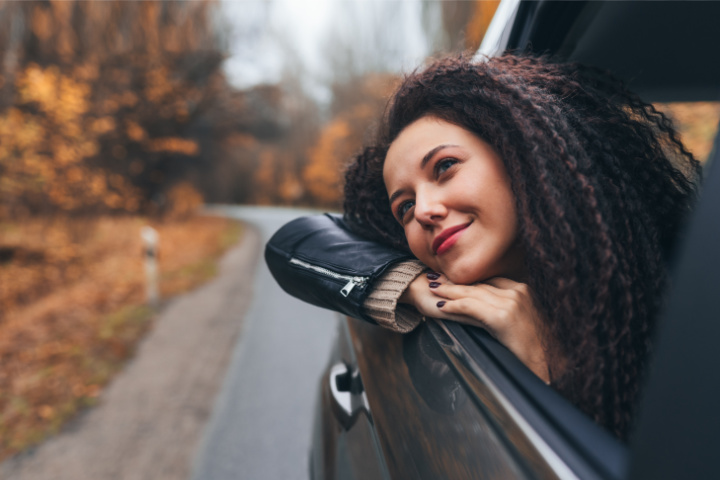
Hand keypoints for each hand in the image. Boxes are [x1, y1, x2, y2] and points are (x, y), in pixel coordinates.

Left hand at [400, 272, 549, 382]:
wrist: (551, 364)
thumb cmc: (540, 349)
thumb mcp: (526, 322)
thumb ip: (510, 311)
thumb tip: (491, 312)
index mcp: (525, 290)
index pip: (490, 281)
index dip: (470, 281)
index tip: (454, 279)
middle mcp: (518, 292)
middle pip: (479, 284)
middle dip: (456, 282)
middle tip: (436, 278)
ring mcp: (511, 303)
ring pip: (473, 293)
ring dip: (449, 291)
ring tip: (433, 289)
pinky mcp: (503, 317)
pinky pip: (471, 307)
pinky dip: (455, 306)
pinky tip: (442, 306)